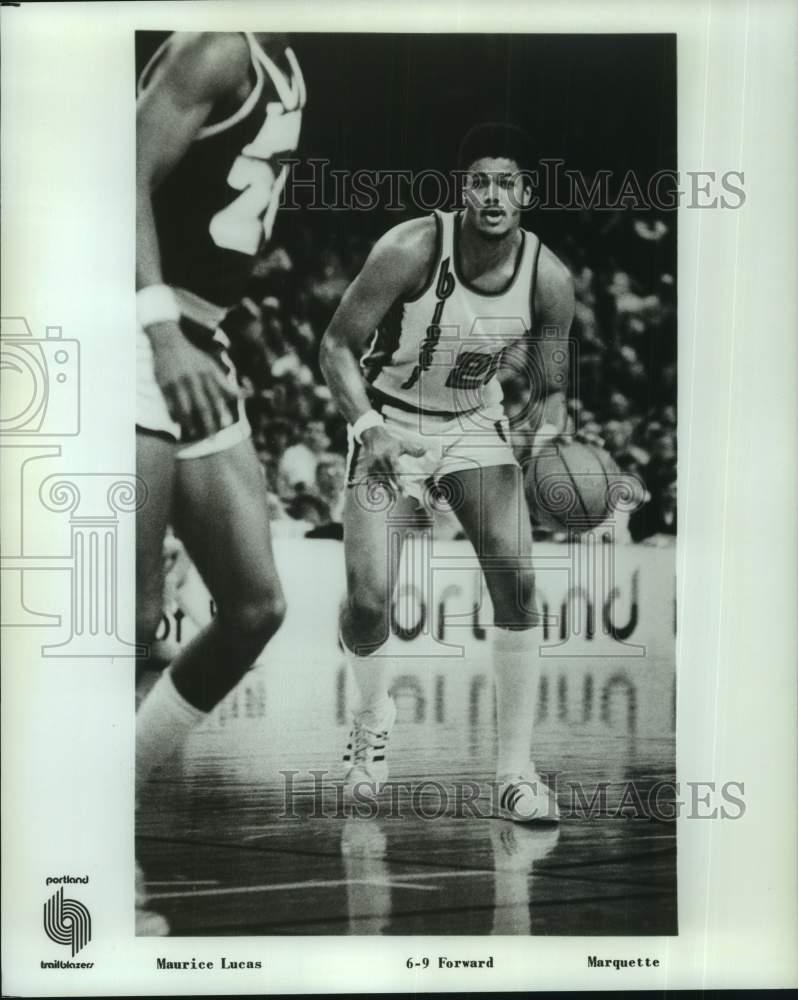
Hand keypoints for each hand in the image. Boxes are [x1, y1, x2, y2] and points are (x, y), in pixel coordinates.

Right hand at [146, 321, 241, 440]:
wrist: (168, 340)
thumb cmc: (192, 356)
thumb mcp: (210, 366)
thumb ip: (224, 382)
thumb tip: (244, 395)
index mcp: (207, 374)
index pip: (217, 397)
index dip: (221, 412)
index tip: (225, 426)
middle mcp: (194, 379)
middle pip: (202, 406)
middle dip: (208, 423)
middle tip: (212, 439)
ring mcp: (178, 382)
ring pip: (184, 407)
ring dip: (189, 422)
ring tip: (193, 433)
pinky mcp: (163, 384)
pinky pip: (168, 403)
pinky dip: (173, 414)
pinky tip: (176, 423)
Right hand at [360, 424, 426, 493]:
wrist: (372, 436)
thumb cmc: (390, 442)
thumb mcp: (402, 445)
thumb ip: (413, 450)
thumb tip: (426, 451)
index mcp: (390, 455)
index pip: (396, 468)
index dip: (400, 477)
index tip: (404, 486)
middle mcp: (380, 460)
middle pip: (389, 477)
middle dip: (396, 486)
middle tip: (404, 495)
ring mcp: (373, 465)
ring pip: (380, 480)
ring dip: (387, 488)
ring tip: (394, 497)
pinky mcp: (368, 468)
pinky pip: (371, 480)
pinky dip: (374, 487)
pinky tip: (378, 495)